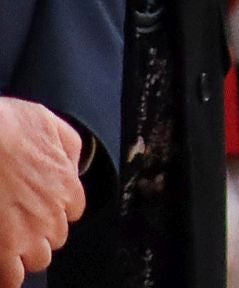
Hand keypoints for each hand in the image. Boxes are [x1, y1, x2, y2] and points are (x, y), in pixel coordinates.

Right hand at [0, 97, 85, 287]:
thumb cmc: (7, 127)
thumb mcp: (50, 123)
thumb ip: (67, 148)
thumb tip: (72, 166)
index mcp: (67, 186)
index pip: (73, 210)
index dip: (56, 209)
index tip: (40, 206)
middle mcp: (52, 214)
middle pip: (55, 237)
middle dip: (40, 232)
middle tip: (19, 224)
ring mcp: (26, 235)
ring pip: (37, 260)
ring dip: (24, 253)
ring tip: (8, 244)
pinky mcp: (2, 248)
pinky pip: (10, 279)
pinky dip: (7, 277)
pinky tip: (2, 270)